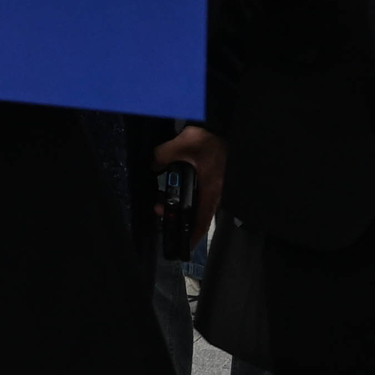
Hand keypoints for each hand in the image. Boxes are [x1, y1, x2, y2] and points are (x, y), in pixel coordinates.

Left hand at [152, 123, 226, 240]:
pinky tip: (174, 191)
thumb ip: (163, 156)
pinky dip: (189, 198)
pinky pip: (201, 195)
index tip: (183, 248)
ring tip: (163, 203)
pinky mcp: (214, 179)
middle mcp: (215, 193)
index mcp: (210, 190)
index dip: (193, 236)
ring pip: (199, 205)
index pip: (202, 221)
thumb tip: (152, 166)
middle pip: (198, 216)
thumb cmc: (206, 140)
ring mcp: (216, 187)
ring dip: (182, 207)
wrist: (222, 127)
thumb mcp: (181, 145)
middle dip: (179, 218)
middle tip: (160, 213)